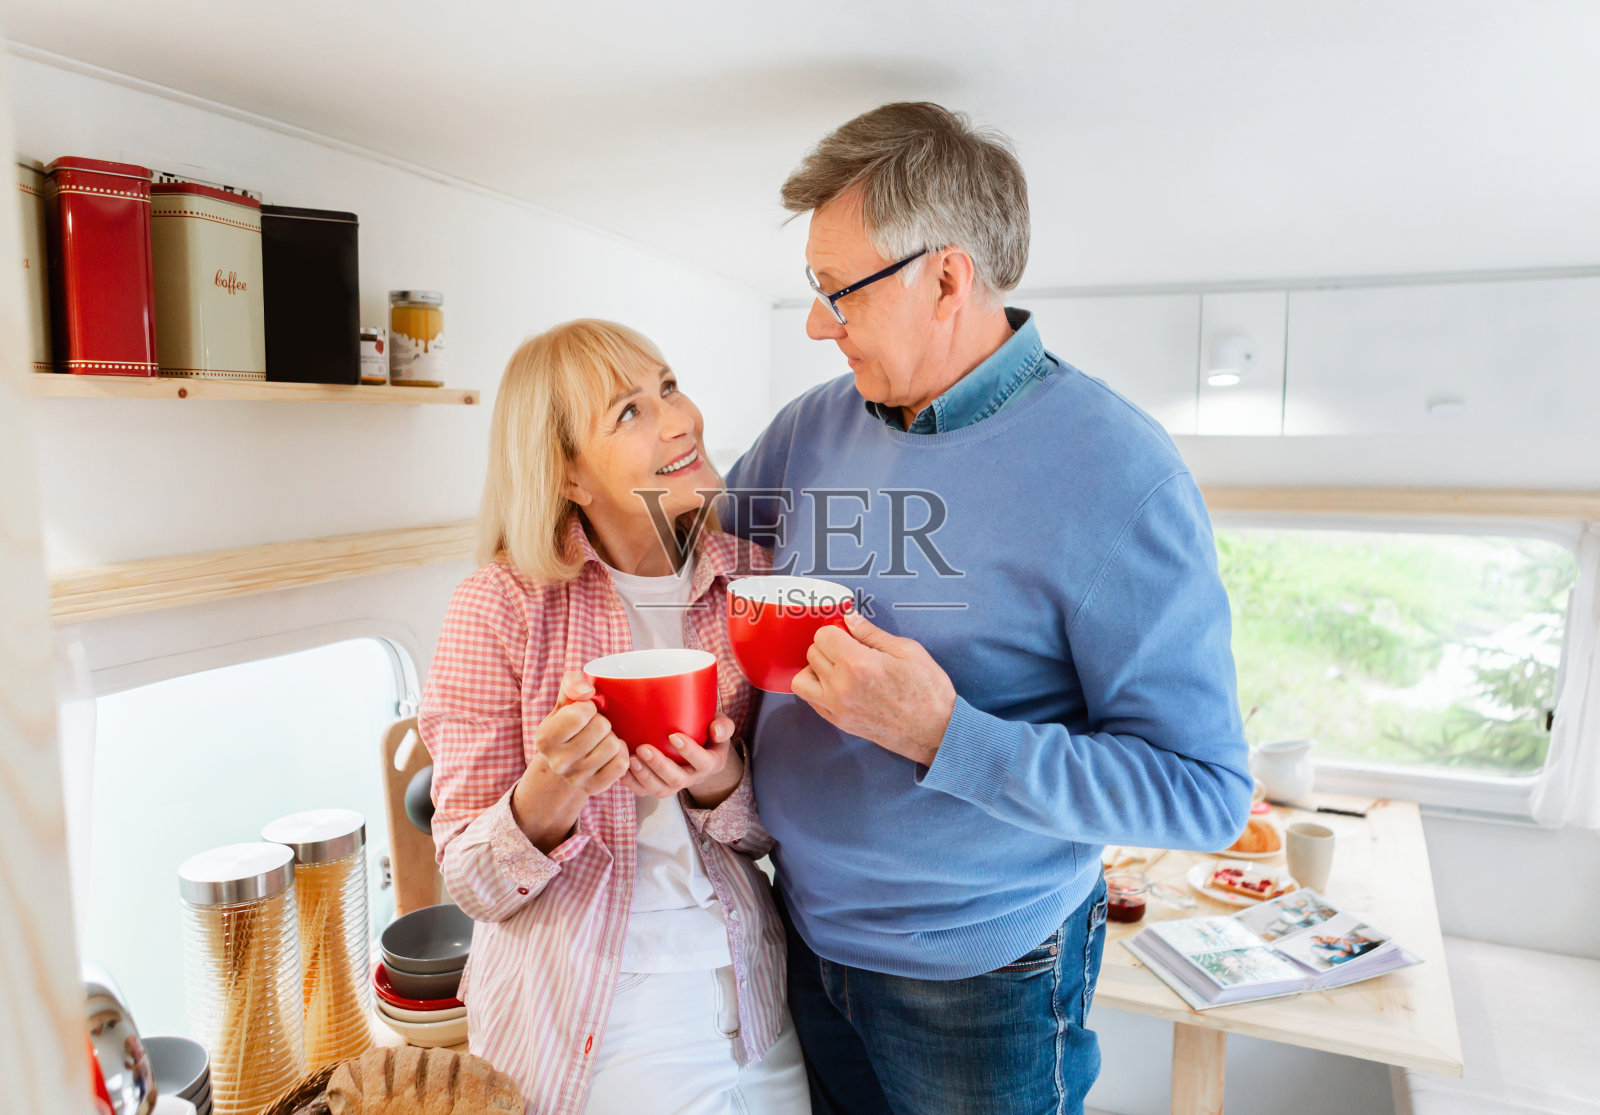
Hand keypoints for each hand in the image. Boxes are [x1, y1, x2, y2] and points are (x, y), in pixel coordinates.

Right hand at [511, 671, 627, 850]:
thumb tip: (587, 692)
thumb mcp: (564, 702)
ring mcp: (577, 778)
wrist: (566, 764)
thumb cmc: (568, 726)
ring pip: (613, 745)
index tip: (584, 713)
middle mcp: (558, 762)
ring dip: (612, 738)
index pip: (581, 713)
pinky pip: (622, 764)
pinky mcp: (595, 787)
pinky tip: (610, 753)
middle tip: (593, 728)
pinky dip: (621, 753)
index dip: (589, 707)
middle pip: (602, 727)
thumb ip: (571, 684)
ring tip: (600, 740)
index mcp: (545, 738)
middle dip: (602, 722)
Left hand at [621, 714, 743, 808]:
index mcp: (711, 763)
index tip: (674, 736)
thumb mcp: (721, 726)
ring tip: (631, 759)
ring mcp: (674, 786)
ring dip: (644, 776)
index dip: (689, 751)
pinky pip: (644, 792)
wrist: (699, 750)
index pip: (703, 762)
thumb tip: (716, 730)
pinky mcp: (657, 787)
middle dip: (659, 765)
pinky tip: (621, 769)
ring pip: (659, 789)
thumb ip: (723, 726)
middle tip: (643, 748)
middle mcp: (692, 778)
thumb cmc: (708, 733)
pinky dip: (631, 782)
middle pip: (677, 780)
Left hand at [791, 611, 956, 765]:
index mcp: (858, 664)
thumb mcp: (907, 651)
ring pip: (802, 679)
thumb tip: (849, 619)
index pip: (823, 636)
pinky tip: (839, 685)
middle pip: (812, 653)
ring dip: (816, 669)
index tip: (849, 634)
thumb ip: (872, 633)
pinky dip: (818, 689)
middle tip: (849, 649)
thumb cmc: (927, 690)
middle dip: (829, 647)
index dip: (837, 630)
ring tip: (838, 668)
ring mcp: (837, 708)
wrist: (936, 731)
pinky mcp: (839, 722)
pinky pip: (811, 700)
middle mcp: (841, 687)